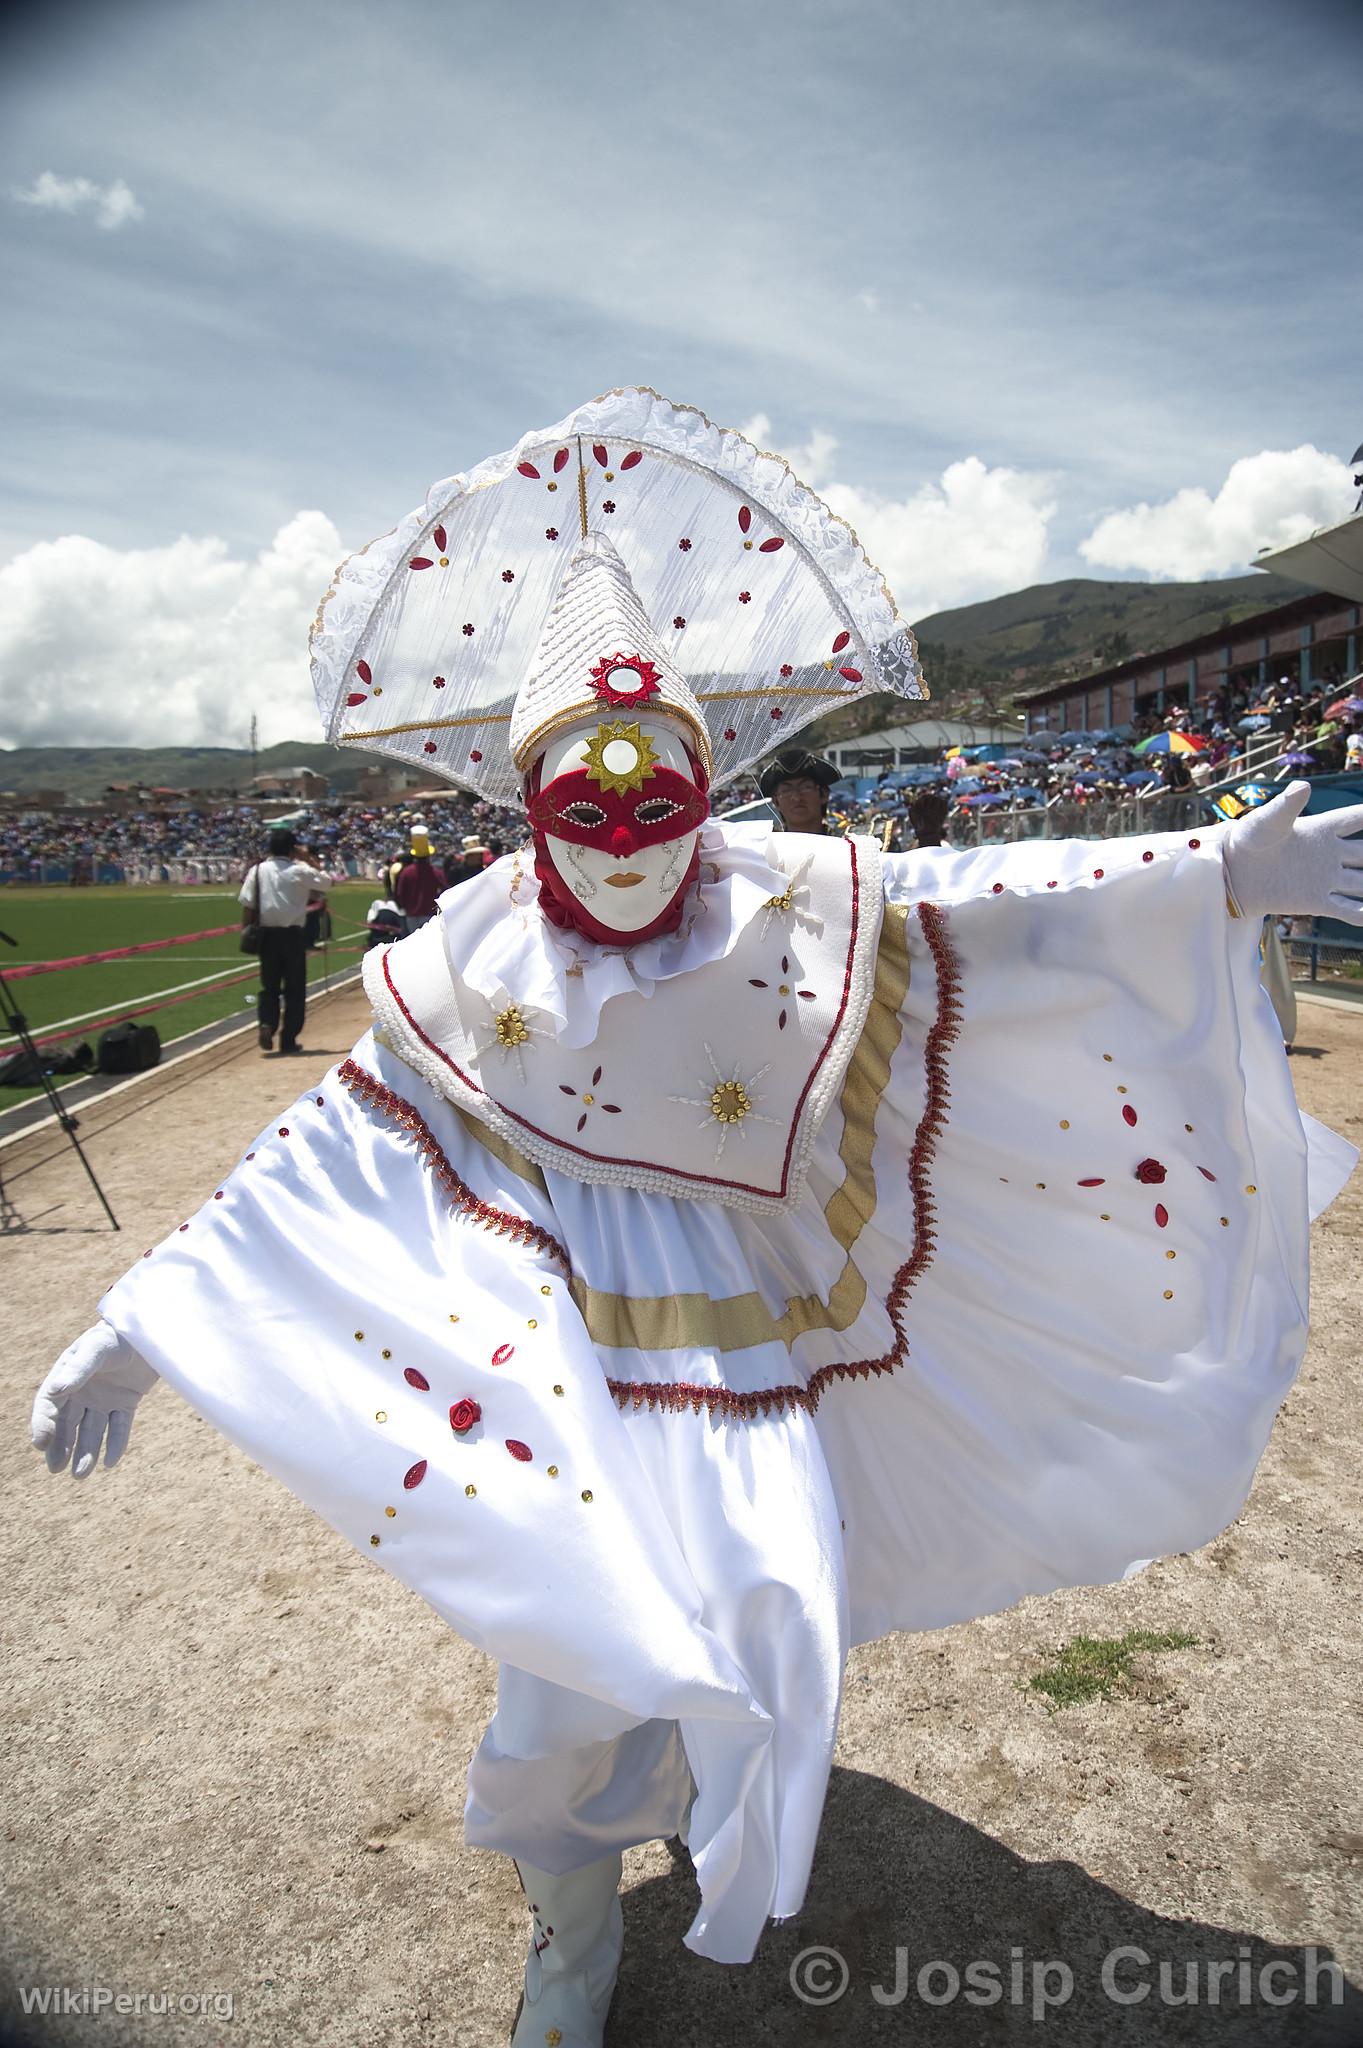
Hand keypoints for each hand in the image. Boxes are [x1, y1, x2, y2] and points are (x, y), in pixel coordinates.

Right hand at [31, 1323, 157, 1477]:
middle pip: (67, 1424)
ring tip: (81, 1475)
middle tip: (56, 1469)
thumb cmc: (119, 1333)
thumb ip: (79, 1368)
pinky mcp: (126, 1401)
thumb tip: (56, 1389)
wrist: (152, 1328)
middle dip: (60, 1447)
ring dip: (85, 1452)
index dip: (43, 1425)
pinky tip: (111, 1462)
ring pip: (91, 1430)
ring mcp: (104, 1397)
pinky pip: (119, 1427)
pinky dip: (115, 1444)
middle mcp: (82, 1390)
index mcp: (67, 1375)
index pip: (49, 1405)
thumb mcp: (97, 1348)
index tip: (41, 1444)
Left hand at [1223, 781, 1362, 922]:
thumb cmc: (1248, 840)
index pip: (1357, 818)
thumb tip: (1303, 786)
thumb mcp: (1267, 821)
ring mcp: (1327, 878)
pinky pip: (1347, 908)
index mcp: (1322, 828)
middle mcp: (1331, 853)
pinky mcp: (1318, 900)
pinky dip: (1362, 913)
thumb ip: (1286, 806)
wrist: (1232, 873)